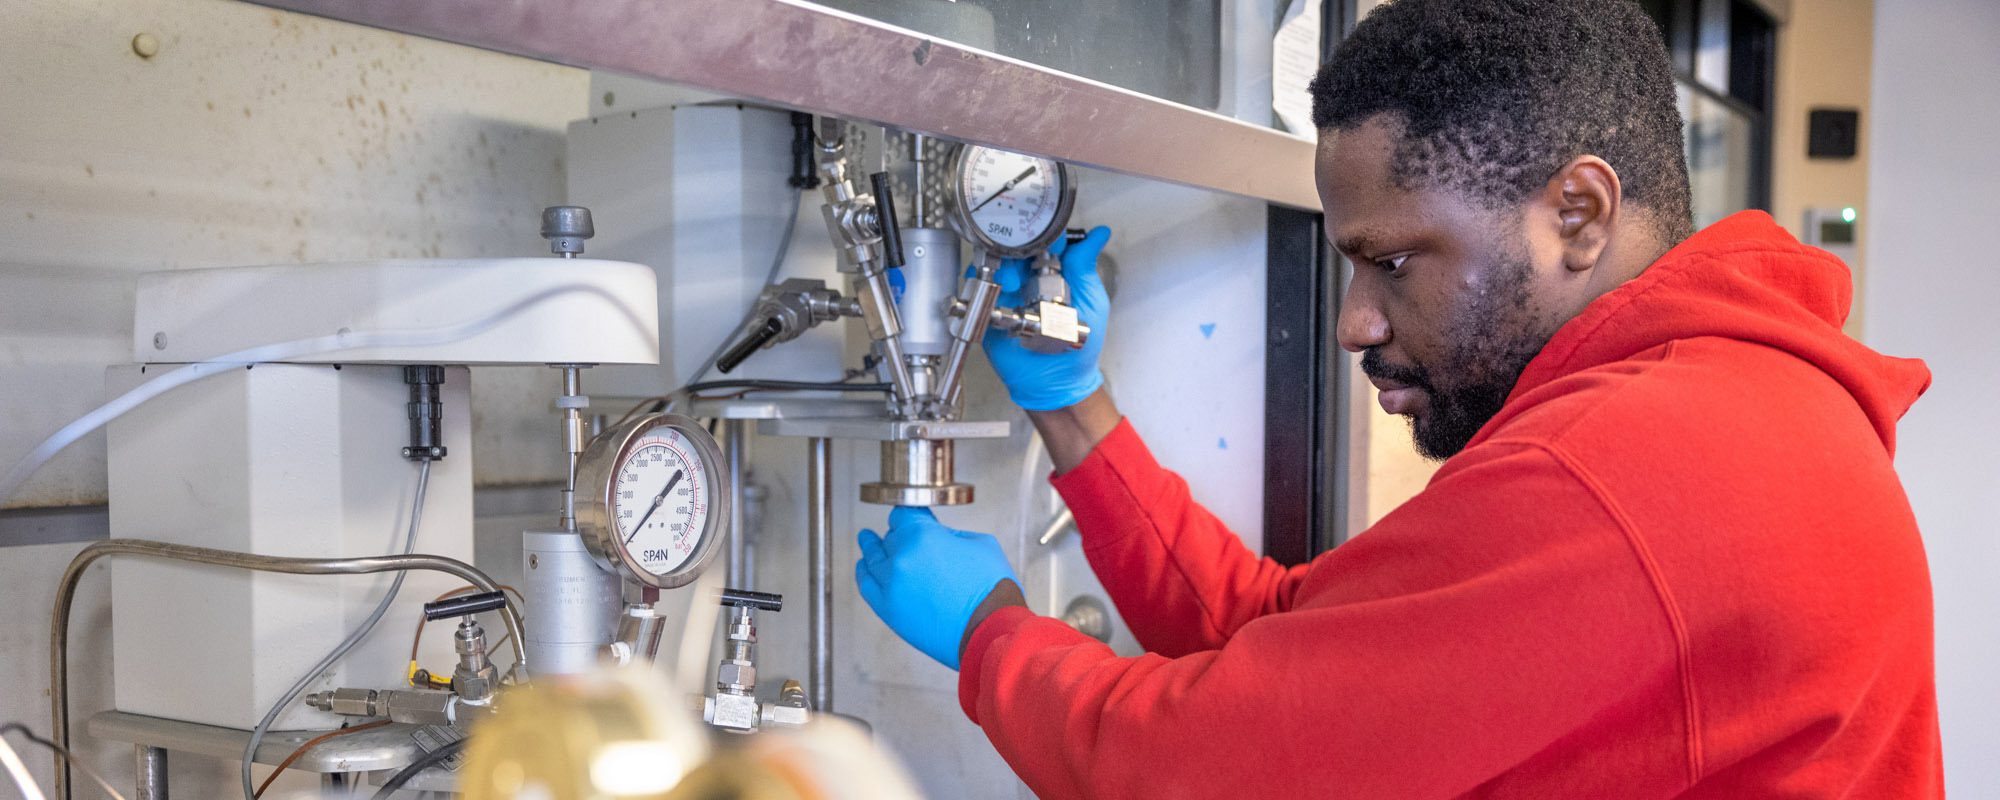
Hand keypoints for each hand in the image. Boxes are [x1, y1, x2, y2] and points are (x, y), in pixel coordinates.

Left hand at [855, 506, 1022, 669]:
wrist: (992, 632)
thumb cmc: (993, 589)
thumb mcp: (979, 543)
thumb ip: (950, 534)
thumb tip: (936, 534)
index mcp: (922, 536)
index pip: (902, 514)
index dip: (910, 515)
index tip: (913, 516)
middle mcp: (902, 558)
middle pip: (890, 537)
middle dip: (899, 534)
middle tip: (905, 535)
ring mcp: (892, 586)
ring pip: (874, 559)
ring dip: (873, 548)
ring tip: (868, 540)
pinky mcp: (890, 611)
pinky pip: (867, 587)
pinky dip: (864, 573)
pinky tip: (865, 566)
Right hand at [982, 226, 1112, 410]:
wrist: (1058, 382)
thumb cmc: (1079, 346)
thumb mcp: (1092, 300)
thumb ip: (1086, 266)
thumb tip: (1100, 233)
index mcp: (1053, 272)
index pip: (1044, 239)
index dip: (1043, 230)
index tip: (1046, 229)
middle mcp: (1028, 278)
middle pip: (1015, 246)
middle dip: (1017, 246)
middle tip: (1025, 255)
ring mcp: (1009, 293)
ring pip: (995, 264)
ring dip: (1003, 267)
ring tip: (1015, 283)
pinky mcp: (991, 310)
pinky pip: (979, 289)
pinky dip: (984, 284)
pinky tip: (1000, 291)